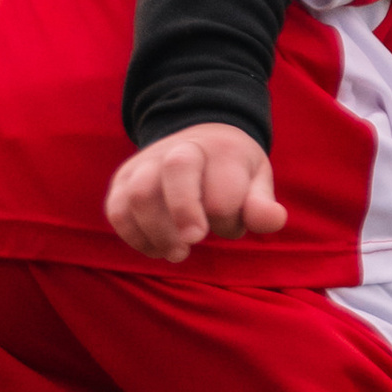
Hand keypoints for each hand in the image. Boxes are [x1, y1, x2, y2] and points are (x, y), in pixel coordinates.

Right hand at [105, 122, 287, 261]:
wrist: (199, 139)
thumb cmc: (232, 171)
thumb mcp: (257, 180)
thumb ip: (262, 204)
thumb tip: (274, 220)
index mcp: (221, 149)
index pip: (222, 191)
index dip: (228, 220)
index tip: (230, 226)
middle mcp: (181, 148)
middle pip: (175, 170)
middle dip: (183, 212)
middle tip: (192, 244)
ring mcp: (147, 162)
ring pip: (139, 193)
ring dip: (156, 232)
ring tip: (176, 253)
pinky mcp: (123, 180)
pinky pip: (117, 209)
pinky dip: (133, 236)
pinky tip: (155, 248)